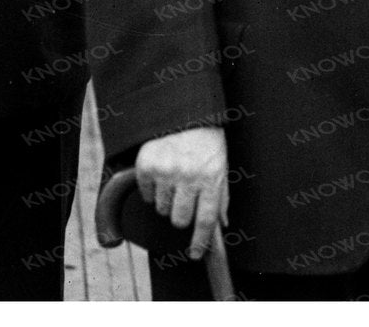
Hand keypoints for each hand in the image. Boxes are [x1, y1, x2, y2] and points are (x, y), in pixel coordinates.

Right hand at [135, 126, 228, 259]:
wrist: (186, 114)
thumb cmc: (208, 142)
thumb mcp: (222, 166)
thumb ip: (221, 197)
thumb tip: (221, 225)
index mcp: (211, 177)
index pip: (206, 219)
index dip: (200, 241)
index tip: (194, 254)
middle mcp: (188, 176)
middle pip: (179, 219)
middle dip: (182, 216)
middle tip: (185, 200)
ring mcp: (165, 171)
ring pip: (162, 209)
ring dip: (168, 201)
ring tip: (175, 180)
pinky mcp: (146, 165)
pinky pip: (146, 194)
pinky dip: (152, 189)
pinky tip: (162, 174)